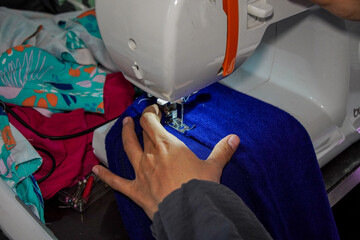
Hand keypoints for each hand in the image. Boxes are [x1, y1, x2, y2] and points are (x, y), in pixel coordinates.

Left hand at [92, 104, 239, 218]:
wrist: (188, 210)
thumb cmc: (199, 187)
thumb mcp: (214, 167)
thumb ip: (222, 151)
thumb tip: (234, 139)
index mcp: (168, 146)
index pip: (152, 123)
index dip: (150, 113)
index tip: (152, 110)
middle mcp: (152, 155)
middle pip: (142, 133)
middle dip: (141, 123)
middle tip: (140, 117)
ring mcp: (141, 171)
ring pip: (128, 148)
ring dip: (125, 136)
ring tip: (123, 126)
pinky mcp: (136, 189)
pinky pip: (117, 181)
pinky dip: (105, 175)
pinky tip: (95, 169)